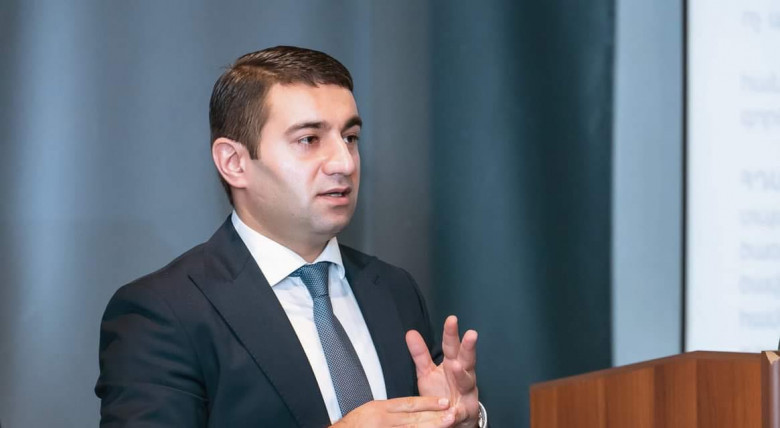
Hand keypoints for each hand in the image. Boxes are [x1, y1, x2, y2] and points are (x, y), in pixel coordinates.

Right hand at [331, 396, 455, 427]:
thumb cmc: (352, 425)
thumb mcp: (370, 410)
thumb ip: (389, 410)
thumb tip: (410, 410)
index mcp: (380, 409)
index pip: (408, 404)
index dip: (428, 403)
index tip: (444, 402)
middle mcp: (383, 420)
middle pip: (414, 419)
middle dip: (434, 417)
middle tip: (452, 414)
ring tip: (448, 424)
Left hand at [406, 316, 478, 427]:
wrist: (454, 418)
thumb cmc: (442, 392)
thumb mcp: (427, 372)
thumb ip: (420, 354)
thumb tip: (410, 333)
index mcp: (452, 363)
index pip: (451, 346)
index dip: (451, 333)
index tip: (451, 319)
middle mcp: (462, 375)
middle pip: (466, 358)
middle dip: (468, 347)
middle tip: (471, 334)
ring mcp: (466, 393)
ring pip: (467, 381)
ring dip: (462, 374)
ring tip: (456, 367)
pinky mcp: (465, 412)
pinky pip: (461, 412)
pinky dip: (458, 411)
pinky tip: (454, 411)